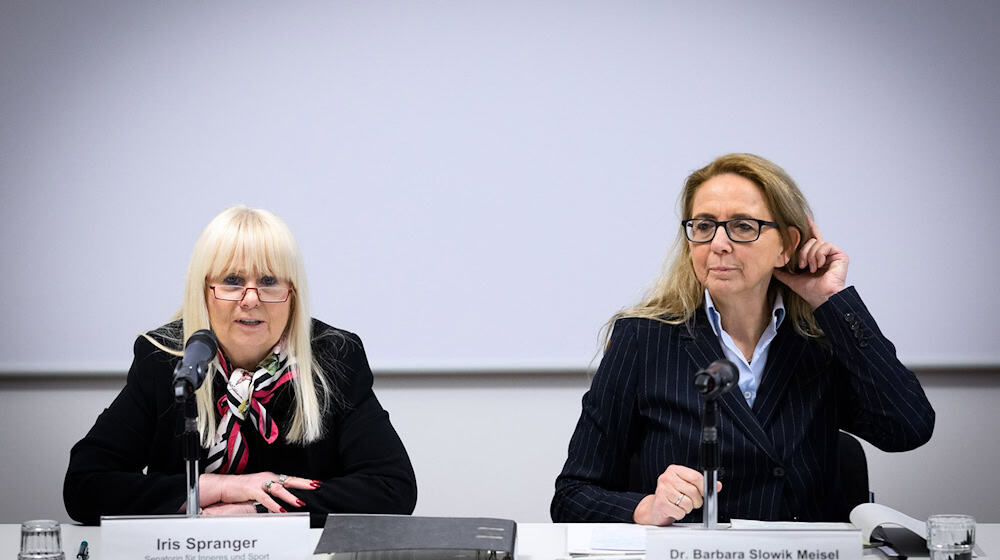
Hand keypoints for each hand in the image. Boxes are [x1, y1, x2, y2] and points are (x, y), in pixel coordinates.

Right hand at [199, 472, 319, 512]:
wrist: (225, 486)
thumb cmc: (243, 489)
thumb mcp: (261, 489)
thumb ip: (272, 493)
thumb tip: (284, 499)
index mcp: (271, 477)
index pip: (290, 479)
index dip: (303, 481)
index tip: (315, 483)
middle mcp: (267, 478)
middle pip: (289, 480)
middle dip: (303, 483)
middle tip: (315, 486)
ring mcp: (260, 483)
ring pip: (278, 489)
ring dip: (290, 496)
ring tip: (300, 502)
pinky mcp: (252, 490)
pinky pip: (265, 498)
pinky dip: (273, 504)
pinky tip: (280, 509)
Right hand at [632, 464, 721, 525]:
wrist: (655, 508)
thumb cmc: (672, 496)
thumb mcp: (686, 486)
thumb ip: (701, 485)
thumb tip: (717, 485)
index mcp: (674, 470)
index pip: (696, 477)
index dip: (703, 488)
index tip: (703, 493)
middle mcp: (667, 478)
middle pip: (693, 491)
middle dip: (696, 501)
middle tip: (691, 502)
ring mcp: (663, 490)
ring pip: (688, 503)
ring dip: (687, 508)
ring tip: (680, 505)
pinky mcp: (661, 503)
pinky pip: (680, 512)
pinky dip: (680, 514)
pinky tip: (674, 510)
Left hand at [773, 215, 847, 308]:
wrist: (821, 297)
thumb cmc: (811, 291)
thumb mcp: (792, 279)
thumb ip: (782, 271)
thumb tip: (771, 266)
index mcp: (814, 257)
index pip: (810, 238)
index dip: (808, 226)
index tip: (802, 216)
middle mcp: (823, 254)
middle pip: (810, 240)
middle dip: (803, 252)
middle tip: (803, 265)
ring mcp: (832, 254)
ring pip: (816, 242)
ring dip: (810, 256)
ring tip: (812, 268)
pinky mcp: (840, 255)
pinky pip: (825, 245)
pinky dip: (819, 256)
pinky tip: (819, 266)